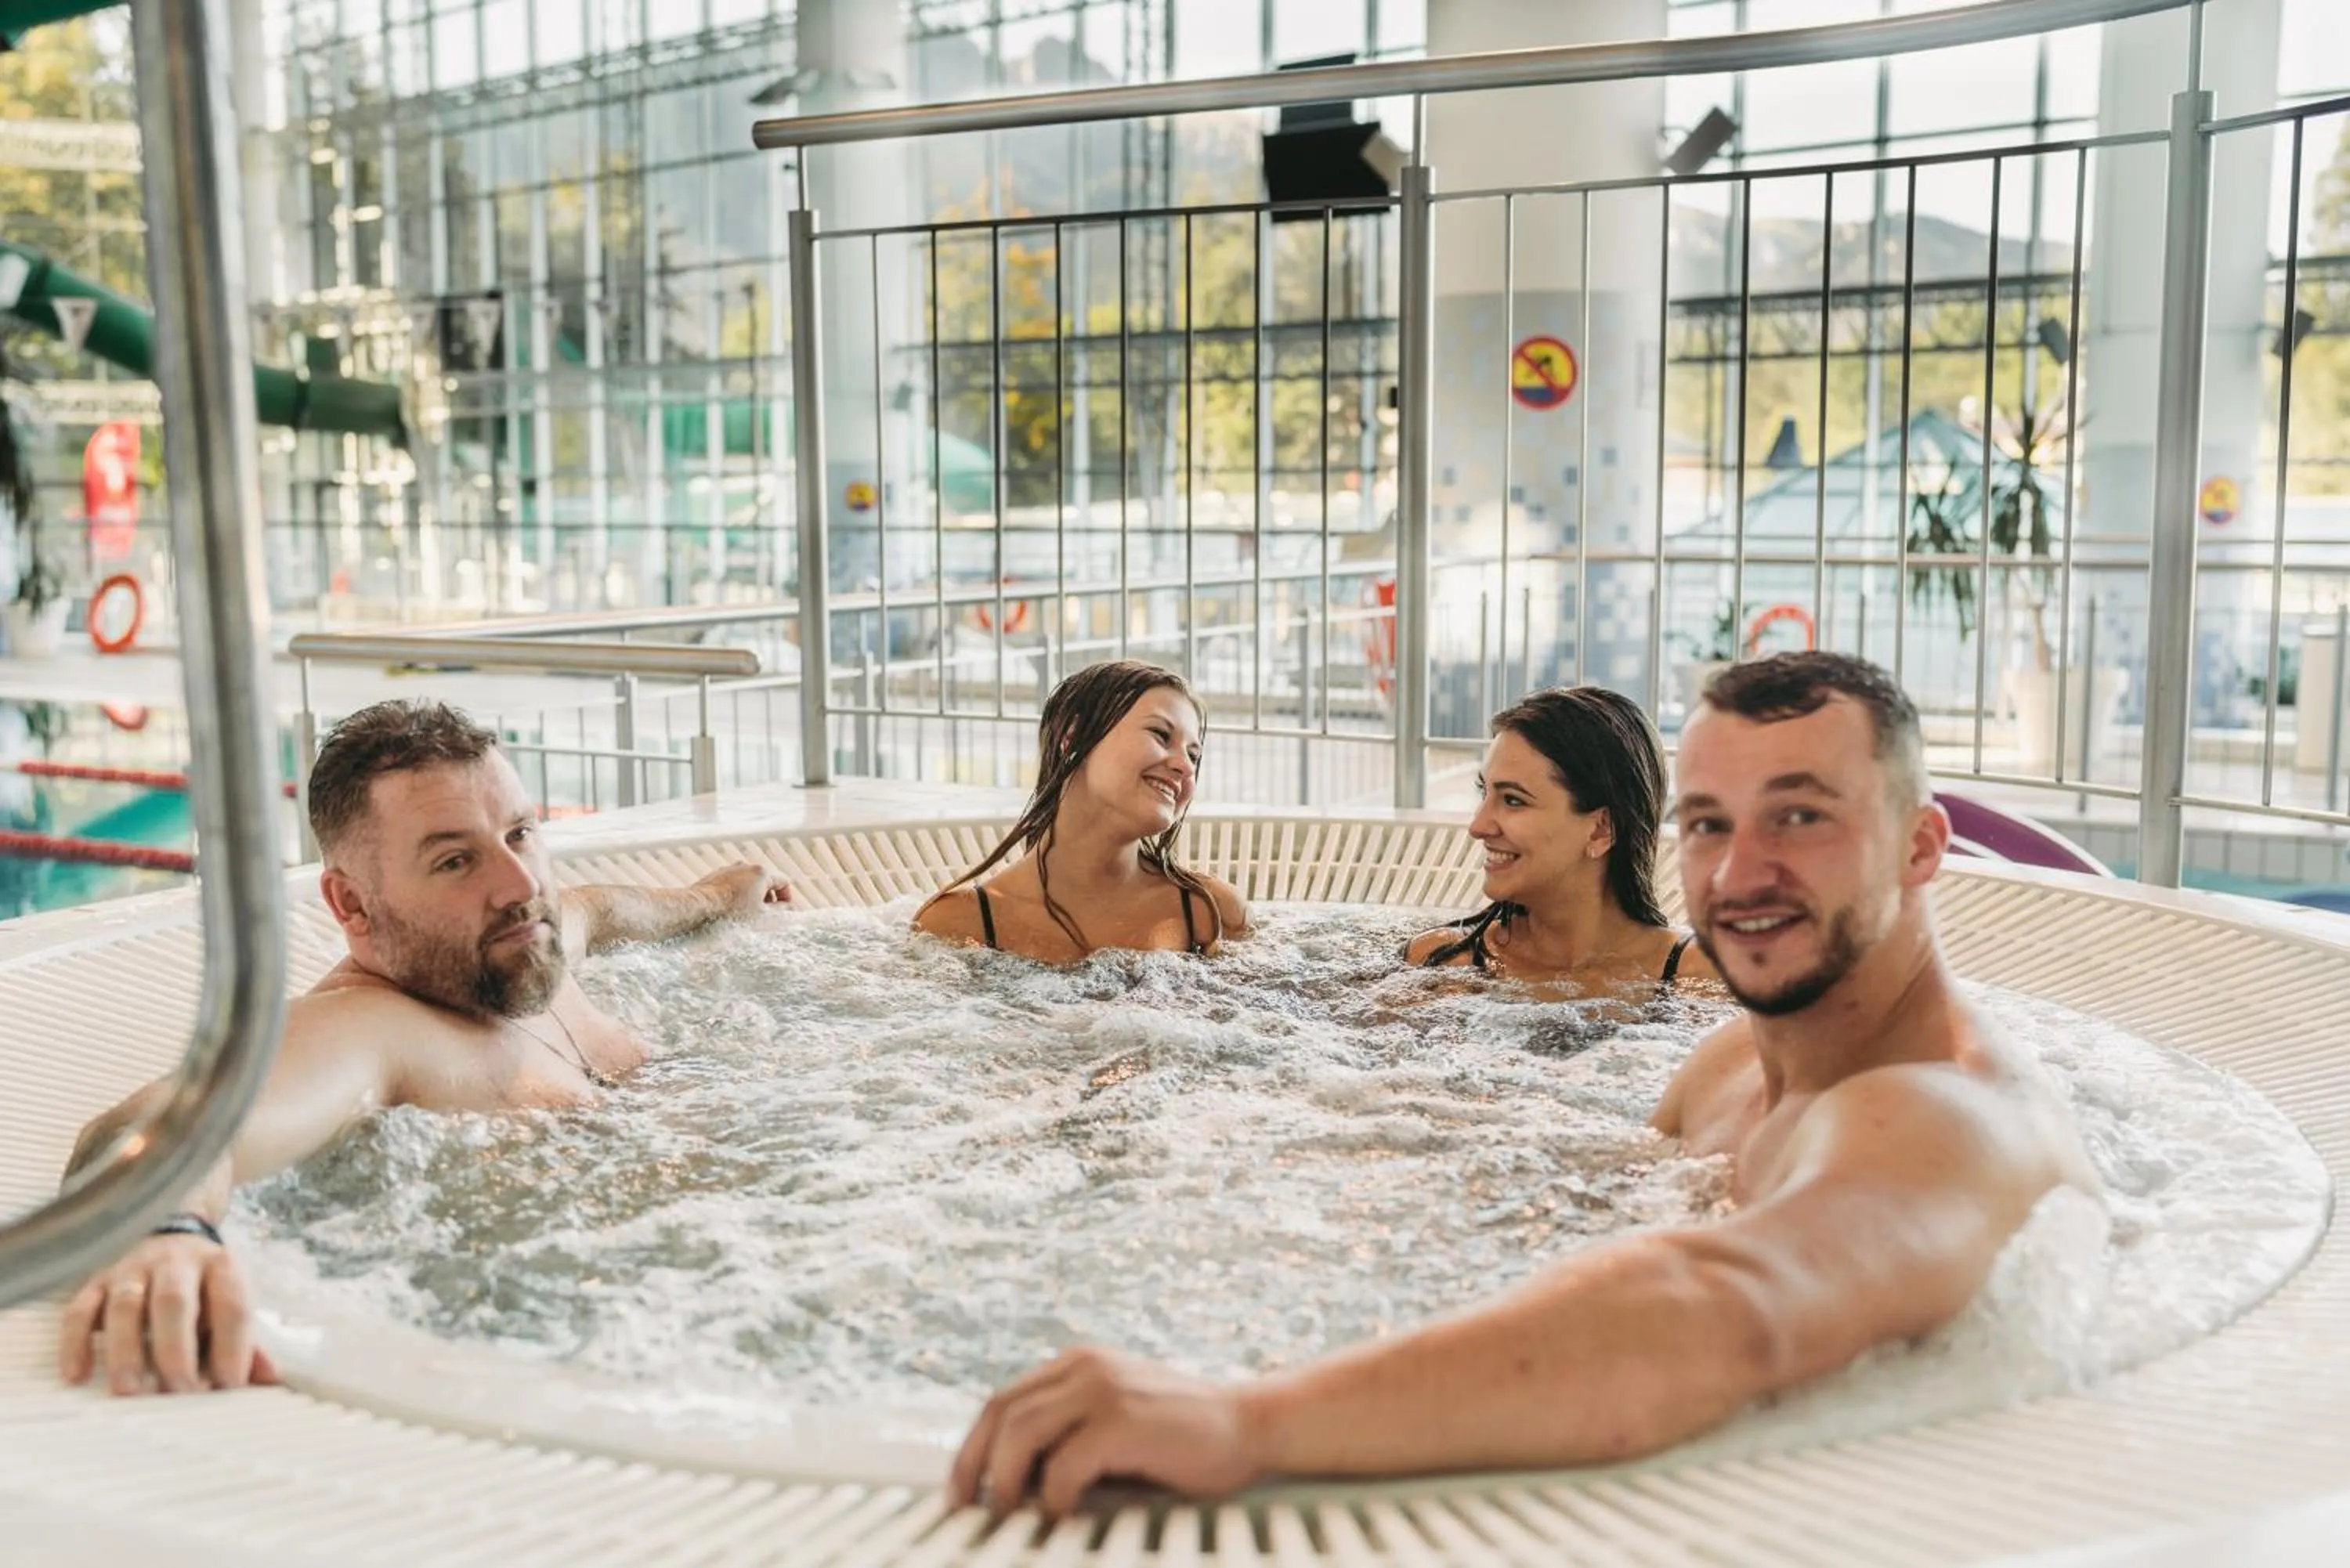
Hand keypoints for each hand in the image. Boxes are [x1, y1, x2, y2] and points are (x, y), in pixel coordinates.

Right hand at [58, 1234, 278, 1395]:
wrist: (172, 1232)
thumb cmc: (206, 1285)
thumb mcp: (232, 1303)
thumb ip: (248, 1342)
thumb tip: (271, 1380)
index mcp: (221, 1266)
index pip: (231, 1305)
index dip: (233, 1347)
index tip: (229, 1386)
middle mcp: (176, 1263)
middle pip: (174, 1301)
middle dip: (175, 1350)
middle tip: (178, 1392)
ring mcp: (132, 1269)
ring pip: (125, 1304)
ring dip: (126, 1350)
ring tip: (128, 1391)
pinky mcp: (96, 1280)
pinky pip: (80, 1308)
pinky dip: (76, 1342)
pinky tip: (77, 1375)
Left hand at [696, 862, 790, 916]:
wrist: (701, 906)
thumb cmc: (732, 911)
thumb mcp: (762, 915)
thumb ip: (780, 910)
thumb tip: (787, 908)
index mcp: (762, 873)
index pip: (784, 882)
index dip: (787, 898)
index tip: (782, 910)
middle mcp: (747, 866)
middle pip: (766, 881)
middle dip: (768, 897)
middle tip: (764, 914)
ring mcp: (731, 868)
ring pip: (749, 882)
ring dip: (752, 895)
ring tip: (745, 912)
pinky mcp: (718, 874)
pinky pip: (734, 883)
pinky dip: (737, 893)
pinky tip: (730, 908)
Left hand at [949, 1347, 1263, 1519]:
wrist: (1250, 1425)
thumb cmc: (1181, 1436)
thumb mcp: (1116, 1418)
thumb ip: (1070, 1432)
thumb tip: (1012, 1481)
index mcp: (1078, 1363)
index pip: (1003, 1400)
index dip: (973, 1447)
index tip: (961, 1489)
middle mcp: (1085, 1367)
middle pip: (1001, 1411)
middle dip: (975, 1466)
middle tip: (970, 1509)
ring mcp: (1105, 1389)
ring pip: (1021, 1431)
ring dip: (1007, 1481)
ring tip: (1011, 1515)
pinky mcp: (1125, 1419)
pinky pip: (1065, 1462)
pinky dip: (1054, 1495)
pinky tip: (1062, 1514)